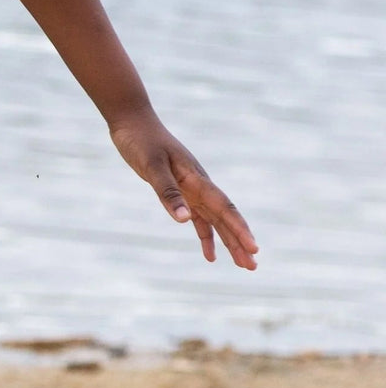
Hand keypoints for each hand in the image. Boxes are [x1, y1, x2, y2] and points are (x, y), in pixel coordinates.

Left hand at [109, 112, 258, 269]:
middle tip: (253, 267)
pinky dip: (205, 235)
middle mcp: (198, 184)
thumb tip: (184, 220)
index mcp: (196, 177)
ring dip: (228, 241)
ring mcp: (190, 187)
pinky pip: (197, 217)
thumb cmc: (142, 140)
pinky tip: (210, 254)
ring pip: (215, 219)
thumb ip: (167, 192)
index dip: (239, 227)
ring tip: (242, 264)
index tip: (254, 247)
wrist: (132, 121)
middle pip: (224, 216)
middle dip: (239, 241)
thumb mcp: (151, 165)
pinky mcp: (179, 189)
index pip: (224, 206)